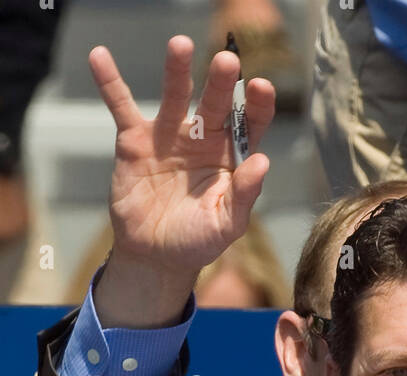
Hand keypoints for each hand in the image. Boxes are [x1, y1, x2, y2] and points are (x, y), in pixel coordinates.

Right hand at [91, 35, 274, 326]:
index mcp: (231, 158)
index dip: (257, 106)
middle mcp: (203, 139)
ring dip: (177, 70)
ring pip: (175, 96)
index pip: (249, 125)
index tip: (261, 88)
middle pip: (215, 104)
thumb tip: (262, 162)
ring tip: (181, 44)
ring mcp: (169, 136)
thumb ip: (244, 195)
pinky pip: (121, 107)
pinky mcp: (135, 140)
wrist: (155, 256)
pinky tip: (100, 56)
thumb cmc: (197, 241)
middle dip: (222, 83)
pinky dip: (110, 82)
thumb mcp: (225, 225)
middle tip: (228, 61)